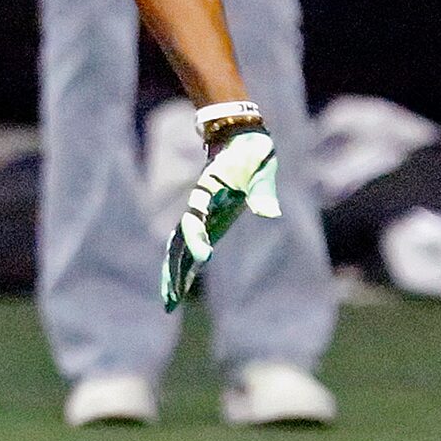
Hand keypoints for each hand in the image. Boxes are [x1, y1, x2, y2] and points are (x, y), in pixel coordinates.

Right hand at [160, 101, 282, 310]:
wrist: (238, 138)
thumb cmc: (251, 153)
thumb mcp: (261, 168)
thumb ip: (262, 191)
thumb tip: (270, 213)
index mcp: (208, 192)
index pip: (196, 220)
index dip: (197, 239)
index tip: (204, 260)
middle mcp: (199, 206)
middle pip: (180, 241)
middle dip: (175, 270)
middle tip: (172, 299)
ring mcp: (201, 214)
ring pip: (179, 247)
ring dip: (173, 273)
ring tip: (170, 302)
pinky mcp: (207, 220)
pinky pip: (188, 245)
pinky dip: (182, 265)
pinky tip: (180, 284)